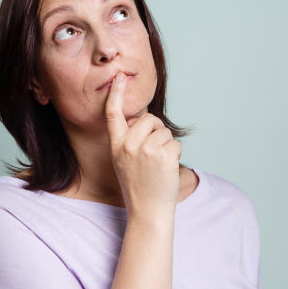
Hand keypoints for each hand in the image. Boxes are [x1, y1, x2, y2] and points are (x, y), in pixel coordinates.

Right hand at [105, 72, 180, 214]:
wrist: (148, 211)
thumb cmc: (139, 186)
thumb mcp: (124, 162)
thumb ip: (130, 141)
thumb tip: (144, 119)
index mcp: (116, 145)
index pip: (113, 114)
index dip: (116, 94)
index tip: (120, 77)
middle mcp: (128, 145)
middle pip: (149, 118)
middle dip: (157, 131)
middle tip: (154, 153)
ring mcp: (145, 149)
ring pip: (164, 131)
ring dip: (167, 145)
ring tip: (158, 165)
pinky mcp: (163, 154)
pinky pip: (175, 143)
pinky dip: (175, 154)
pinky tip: (166, 169)